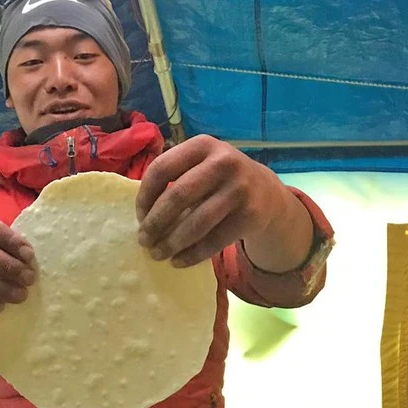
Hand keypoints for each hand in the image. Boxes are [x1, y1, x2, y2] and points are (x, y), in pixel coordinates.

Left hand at [135, 135, 310, 269]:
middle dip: (155, 223)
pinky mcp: (250, 216)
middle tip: (143, 240)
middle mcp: (223, 162)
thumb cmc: (221, 181)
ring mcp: (239, 189)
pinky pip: (213, 241)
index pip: (162, 168)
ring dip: (171, 243)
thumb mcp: (202, 164)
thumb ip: (175, 176)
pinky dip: (192, 255)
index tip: (139, 216)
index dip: (145, 196)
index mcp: (202, 145)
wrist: (267, 194)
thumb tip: (142, 214)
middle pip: (177, 196)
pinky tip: (178, 261)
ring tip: (157, 254)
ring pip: (195, 222)